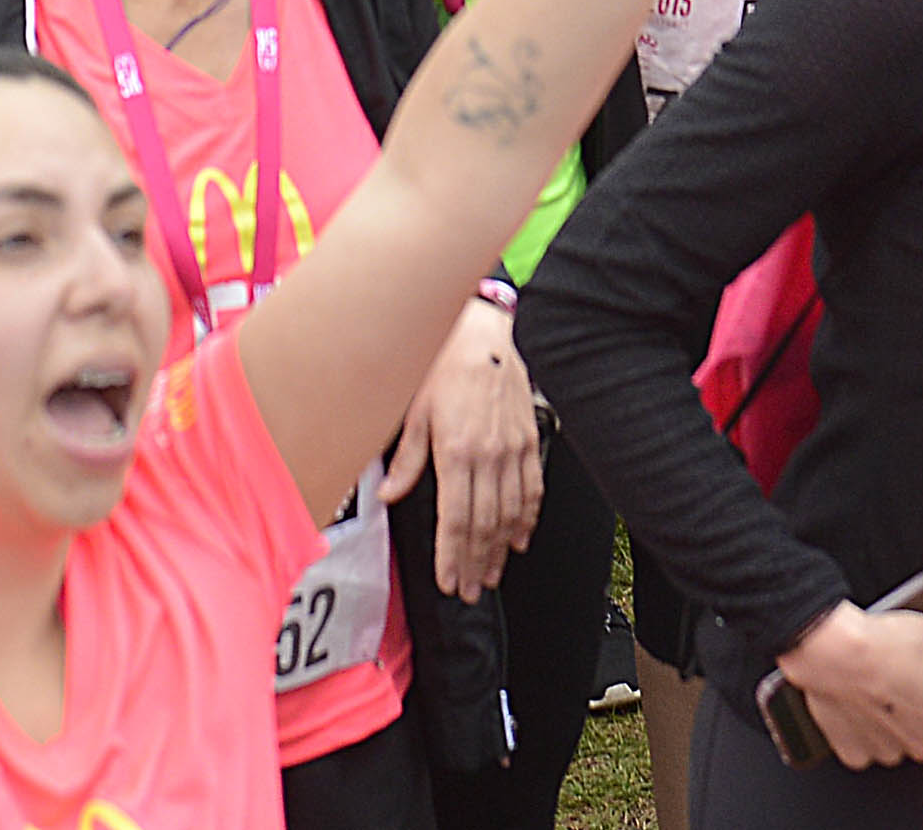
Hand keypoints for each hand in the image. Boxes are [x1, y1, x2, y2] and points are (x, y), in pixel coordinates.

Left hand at [383, 298, 545, 596]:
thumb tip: (390, 494)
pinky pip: (532, 488)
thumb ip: (406, 457)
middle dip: (475, 563)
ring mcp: (513, 449)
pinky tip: (519, 539)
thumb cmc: (443, 364)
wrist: (484, 332)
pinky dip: (527, 519)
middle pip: (484, 525)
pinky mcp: (529, 439)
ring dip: (500, 549)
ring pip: (511, 514)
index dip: (452, 556)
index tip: (449, 581)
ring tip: (489, 574)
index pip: (456, 519)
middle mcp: (489, 456)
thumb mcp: (413, 408)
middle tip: (469, 590)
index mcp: (456, 451)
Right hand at [770, 598, 922, 769]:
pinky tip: (860, 703)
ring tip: (880, 689)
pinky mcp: (858, 754)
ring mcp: (890, 751)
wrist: (836, 653)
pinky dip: (862, 729)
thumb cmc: (886, 645)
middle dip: (920, 709)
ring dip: (891, 721)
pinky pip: (865, 746)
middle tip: (905, 679)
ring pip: (897, 740)